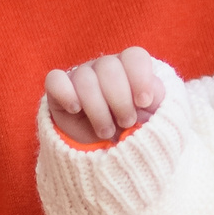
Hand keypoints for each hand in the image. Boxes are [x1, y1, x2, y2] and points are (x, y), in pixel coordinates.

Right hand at [44, 47, 163, 142]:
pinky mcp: (58, 92)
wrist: (109, 158)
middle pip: (108, 66)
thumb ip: (158, 103)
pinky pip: (55, 80)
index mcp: (130, 69)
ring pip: (84, 78)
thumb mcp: (154, 121)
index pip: (134, 56)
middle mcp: (104, 68)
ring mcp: (79, 78)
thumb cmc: (134, 134)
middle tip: (126, 122)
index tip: (144, 103)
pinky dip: (66, 94)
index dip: (140, 78)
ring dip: (98, 108)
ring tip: (106, 132)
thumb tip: (151, 94)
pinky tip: (76, 110)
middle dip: (120, 99)